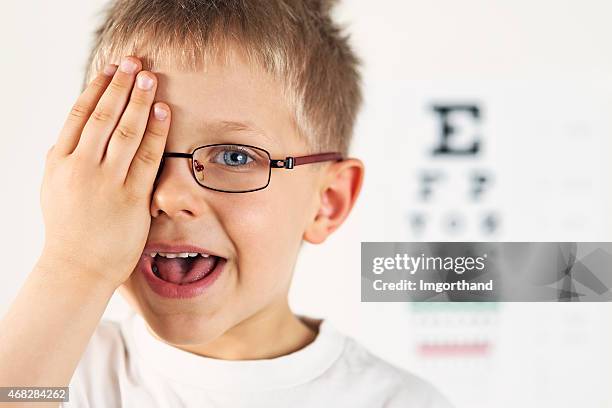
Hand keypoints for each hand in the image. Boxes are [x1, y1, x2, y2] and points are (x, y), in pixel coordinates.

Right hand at [39, 56, 169, 287]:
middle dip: (121, 85)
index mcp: (59, 161)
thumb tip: (72, 136)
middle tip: (136, 62)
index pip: (80, 115)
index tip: (111, 68)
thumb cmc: (68, 228)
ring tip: (150, 77)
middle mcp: (81, 167)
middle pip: (104, 116)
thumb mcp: (53, 187)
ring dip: (139, 100)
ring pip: (125, 131)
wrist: (77, 268)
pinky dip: (155, 132)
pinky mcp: (130, 197)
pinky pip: (146, 157)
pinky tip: (162, 112)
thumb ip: (63, 159)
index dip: (97, 87)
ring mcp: (106, 182)